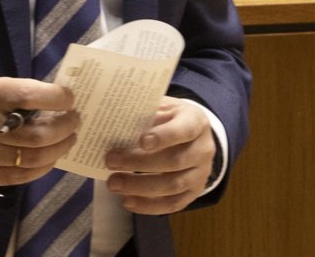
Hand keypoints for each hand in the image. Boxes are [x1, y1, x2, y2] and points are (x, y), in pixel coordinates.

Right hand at [0, 77, 78, 187]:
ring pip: (33, 159)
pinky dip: (42, 167)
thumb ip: (20, 93)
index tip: (70, 98)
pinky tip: (51, 158)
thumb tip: (58, 100)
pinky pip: (21, 176)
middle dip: (64, 128)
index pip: (28, 96)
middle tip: (75, 121)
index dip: (55, 97)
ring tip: (69, 140)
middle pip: (37, 134)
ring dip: (58, 149)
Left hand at [104, 96, 216, 214]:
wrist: (195, 137)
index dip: (164, 137)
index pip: (184, 130)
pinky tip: (128, 201)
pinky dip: (149, 206)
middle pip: (174, 161)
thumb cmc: (172, 119)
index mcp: (196, 122)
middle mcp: (203, 150)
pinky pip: (172, 204)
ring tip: (114, 183)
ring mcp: (200, 174)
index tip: (141, 141)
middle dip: (140, 163)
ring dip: (140, 187)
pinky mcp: (194, 193)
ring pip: (172, 186)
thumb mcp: (164, 108)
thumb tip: (118, 121)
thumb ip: (147, 113)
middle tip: (111, 161)